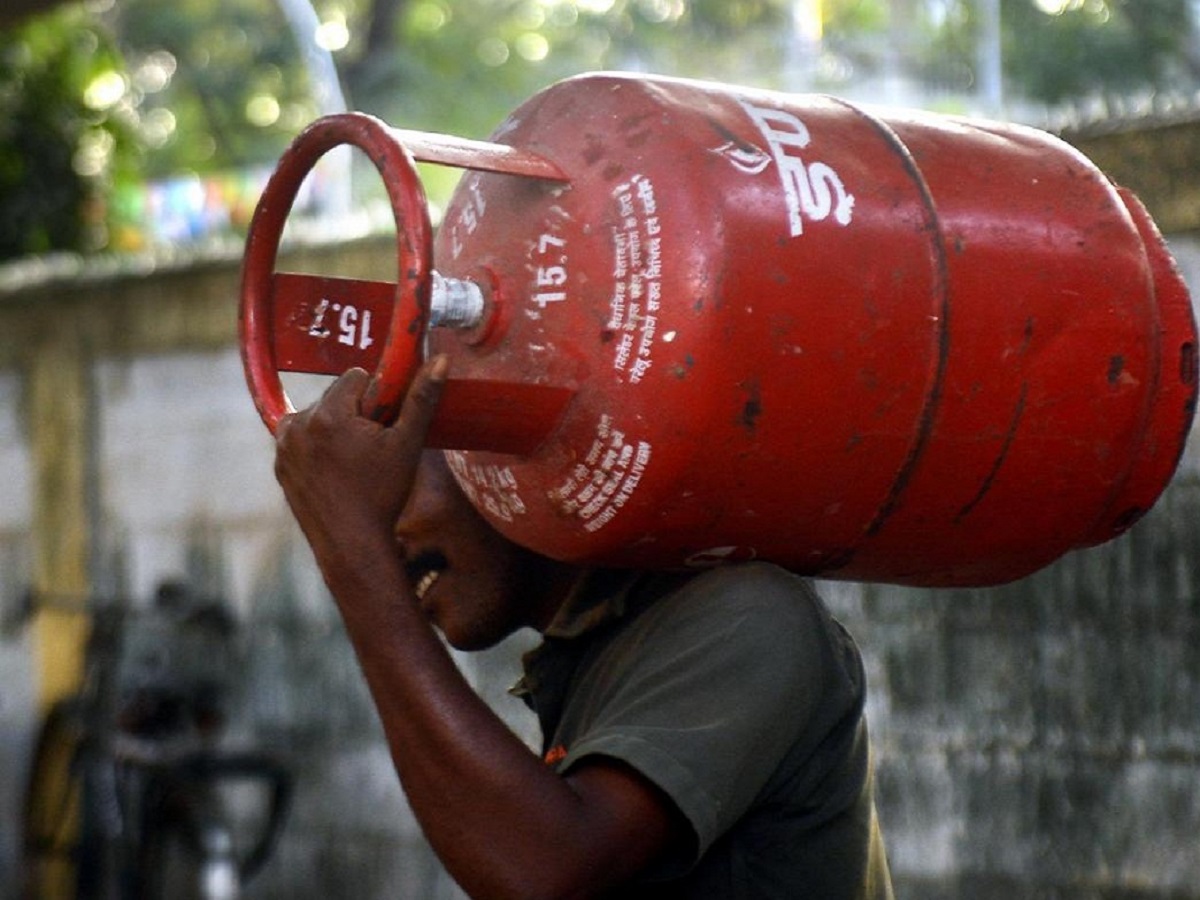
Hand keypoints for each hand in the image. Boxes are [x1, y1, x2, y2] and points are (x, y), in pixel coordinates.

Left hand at [273, 357, 447, 562]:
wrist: (352, 545)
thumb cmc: (382, 495)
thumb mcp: (407, 445)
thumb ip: (421, 399)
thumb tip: (440, 360)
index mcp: (328, 415)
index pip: (355, 378)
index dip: (375, 399)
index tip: (383, 426)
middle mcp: (297, 425)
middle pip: (335, 397)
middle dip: (354, 413)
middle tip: (371, 449)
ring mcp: (284, 447)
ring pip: (317, 417)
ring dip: (334, 429)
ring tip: (352, 463)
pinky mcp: (280, 465)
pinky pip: (302, 439)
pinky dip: (317, 447)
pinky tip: (335, 473)